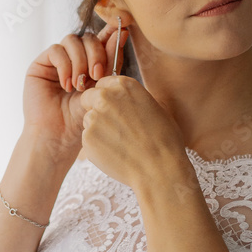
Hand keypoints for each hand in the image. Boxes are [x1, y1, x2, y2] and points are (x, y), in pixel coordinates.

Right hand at [20, 21, 130, 167]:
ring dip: (80, 61)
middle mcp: (75, 58)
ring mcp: (58, 60)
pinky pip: (56, 50)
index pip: (102, 39)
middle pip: (89, 37)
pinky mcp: (41, 64)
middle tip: (97, 76)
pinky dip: (64, 66)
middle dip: (96, 53)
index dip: (111, 30)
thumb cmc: (82, 118)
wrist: (59, 136)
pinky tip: (66, 85)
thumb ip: (111, 61)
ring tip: (79, 85)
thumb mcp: (102, 88)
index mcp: (92, 63)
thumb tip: (124, 32)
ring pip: (72, 40)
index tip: (122, 27)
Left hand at [78, 75, 187, 190]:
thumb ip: (133, 98)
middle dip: (95, 108)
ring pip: (88, 120)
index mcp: (124, 85)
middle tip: (112, 126)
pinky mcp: (87, 138)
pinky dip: (97, 146)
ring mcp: (94, 117)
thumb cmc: (164, 140)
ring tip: (120, 143)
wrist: (159, 169)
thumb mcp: (155, 107)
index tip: (114, 107)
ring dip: (97, 128)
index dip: (107, 96)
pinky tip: (116, 154)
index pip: (102, 83)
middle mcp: (106, 97)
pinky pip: (88, 139)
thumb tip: (125, 99)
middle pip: (89, 97)